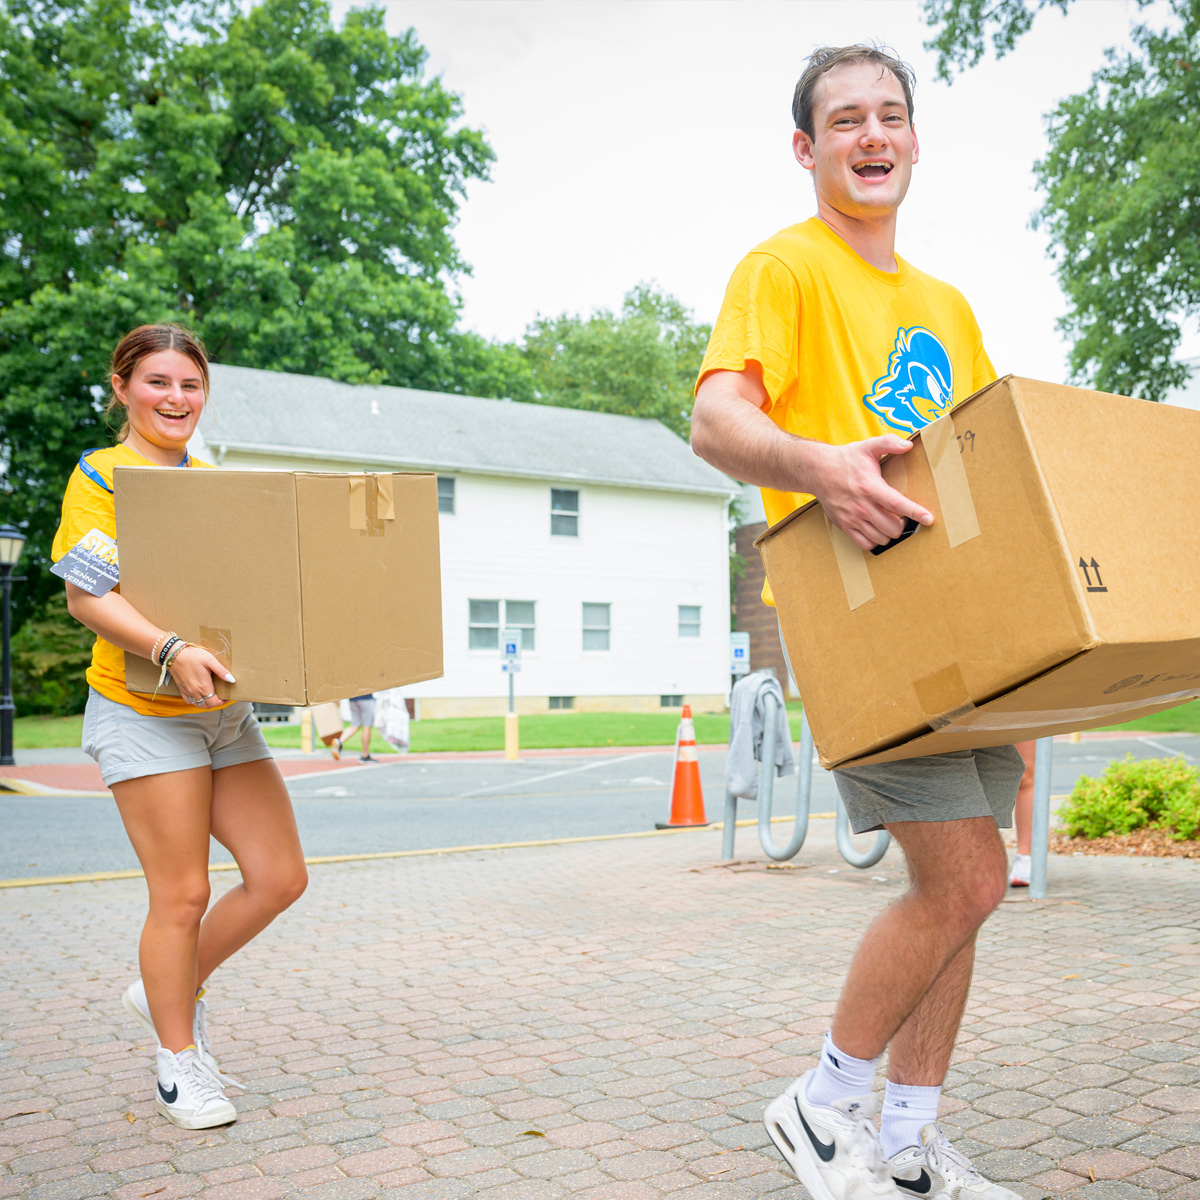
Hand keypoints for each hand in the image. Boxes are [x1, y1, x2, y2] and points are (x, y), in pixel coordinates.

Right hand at [169, 645, 235, 708]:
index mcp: (203, 686)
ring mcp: (187, 691)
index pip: (214, 702)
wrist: (173, 654)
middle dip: (215, 703)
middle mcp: (194, 691)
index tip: (227, 697)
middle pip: (207, 705)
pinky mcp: (181, 688)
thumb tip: (232, 680)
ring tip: (212, 696)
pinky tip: (199, 695)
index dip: (223, 702)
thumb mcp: (210, 660)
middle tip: (221, 696)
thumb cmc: (192, 655)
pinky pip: (188, 701)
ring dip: (206, 703)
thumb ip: (221, 671)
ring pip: (197, 704)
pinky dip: (195, 701)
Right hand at [808, 435, 933, 550]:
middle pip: (891, 527)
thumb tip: (908, 445)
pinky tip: (876, 530)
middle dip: (902, 525)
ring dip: (889, 533)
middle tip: (901, 517)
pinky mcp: (845, 525)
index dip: (915, 512)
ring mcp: (852, 518)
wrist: (818, 471)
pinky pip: (865, 544)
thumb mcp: (868, 446)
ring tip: (889, 523)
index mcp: (871, 487)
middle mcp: (862, 506)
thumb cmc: (846, 459)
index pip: (897, 503)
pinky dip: (874, 541)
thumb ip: (889, 443)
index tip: (929, 519)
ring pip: (880, 538)